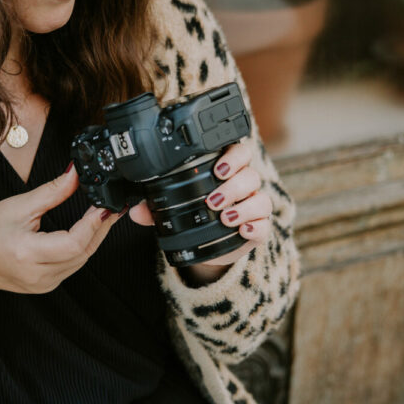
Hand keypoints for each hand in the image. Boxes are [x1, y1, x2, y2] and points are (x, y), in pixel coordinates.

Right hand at [0, 166, 120, 309]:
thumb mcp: (19, 206)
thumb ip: (53, 192)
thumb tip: (76, 174)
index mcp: (27, 253)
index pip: (74, 242)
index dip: (94, 223)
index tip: (106, 205)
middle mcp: (39, 274)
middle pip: (83, 252)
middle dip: (101, 227)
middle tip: (114, 205)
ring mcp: (44, 284)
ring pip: (82, 260)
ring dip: (95, 237)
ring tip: (105, 214)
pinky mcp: (47, 285)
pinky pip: (74, 266)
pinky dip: (84, 248)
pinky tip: (89, 231)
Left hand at [128, 141, 271, 282]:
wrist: (207, 250)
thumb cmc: (194, 220)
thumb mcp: (173, 213)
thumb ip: (155, 210)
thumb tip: (137, 211)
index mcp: (226, 173)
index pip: (239, 153)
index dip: (233, 156)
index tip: (217, 169)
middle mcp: (244, 188)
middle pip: (251, 175)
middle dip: (233, 186)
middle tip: (212, 200)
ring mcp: (253, 208)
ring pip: (261, 199)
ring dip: (243, 207)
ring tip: (223, 217)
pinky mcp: (259, 230)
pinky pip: (267, 225)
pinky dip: (256, 227)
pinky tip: (243, 231)